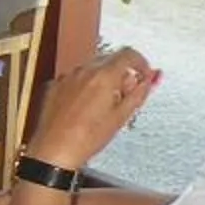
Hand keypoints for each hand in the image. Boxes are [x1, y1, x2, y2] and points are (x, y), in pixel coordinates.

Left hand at [28, 47, 160, 168]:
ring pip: (92, 68)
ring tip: (106, 105)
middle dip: (123, 73)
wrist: (55, 150)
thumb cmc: (86, 138)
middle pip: (110, 59)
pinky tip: (86, 107)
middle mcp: (83, 71)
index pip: (128, 54)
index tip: (144, 73)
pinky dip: (85, 85)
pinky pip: (75, 78)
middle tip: (127, 94)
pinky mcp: (55, 86)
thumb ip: (138, 93)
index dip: (141, 63)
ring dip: (104, 79)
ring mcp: (67, 77)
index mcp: (103, 75)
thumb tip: (150, 80)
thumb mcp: (121, 116)